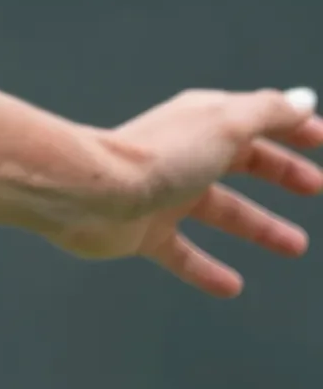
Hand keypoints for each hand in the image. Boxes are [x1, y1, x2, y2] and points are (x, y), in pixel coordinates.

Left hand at [54, 86, 322, 295]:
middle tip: (315, 187)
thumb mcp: (225, 125)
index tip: (321, 140)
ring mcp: (162, 194)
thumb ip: (268, 113)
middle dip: (279, 172)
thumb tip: (304, 101)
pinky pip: (181, 253)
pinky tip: (231, 286)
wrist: (89, 194)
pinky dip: (205, 270)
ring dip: (258, 225)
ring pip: (220, 210)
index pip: (253, 119)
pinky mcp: (143, 231)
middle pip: (239, 162)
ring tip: (296, 246)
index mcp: (200, 122)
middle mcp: (182, 155)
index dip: (290, 127)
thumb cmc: (157, 157)